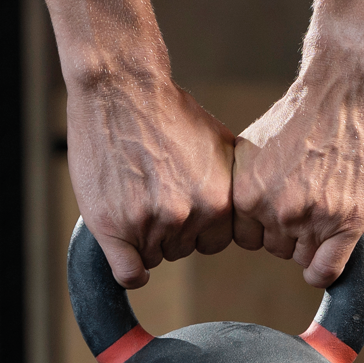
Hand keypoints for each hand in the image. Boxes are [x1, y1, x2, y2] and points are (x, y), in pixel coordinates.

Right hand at [66, 76, 235, 288]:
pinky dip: (130, 270)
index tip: (180, 205)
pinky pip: (128, 273)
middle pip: (181, 249)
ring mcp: (149, 223)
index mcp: (217, 201)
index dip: (196, 227)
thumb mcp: (219, 145)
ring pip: (152, 256)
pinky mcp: (113, 227)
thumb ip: (230, 185)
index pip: (212, 242)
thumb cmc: (167, 111)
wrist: (121, 89)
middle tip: (150, 194)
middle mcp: (187, 216)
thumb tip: (250, 209)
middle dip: (168, 229)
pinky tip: (128, 255)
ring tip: (133, 197)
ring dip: (143, 237)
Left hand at [232, 55, 363, 287]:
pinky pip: (327, 270)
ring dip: (316, 242)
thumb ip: (252, 186)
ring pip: (304, 257)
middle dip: (293, 231)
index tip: (285, 210)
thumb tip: (249, 216)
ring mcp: (311, 217)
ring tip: (330, 203)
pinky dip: (326, 272)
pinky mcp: (347, 220)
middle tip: (314, 200)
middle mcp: (274, 209)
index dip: (268, 225)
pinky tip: (328, 261)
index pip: (248, 238)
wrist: (347, 84)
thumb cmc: (306, 110)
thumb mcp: (257, 147)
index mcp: (246, 192)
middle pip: (277, 248)